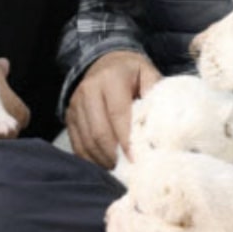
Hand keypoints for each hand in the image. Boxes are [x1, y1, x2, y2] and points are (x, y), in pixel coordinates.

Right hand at [65, 50, 159, 167]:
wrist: (105, 61)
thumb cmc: (132, 72)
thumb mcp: (148, 73)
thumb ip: (156, 94)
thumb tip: (162, 123)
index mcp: (111, 79)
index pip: (117, 114)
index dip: (126, 140)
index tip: (136, 159)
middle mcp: (88, 90)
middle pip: (99, 132)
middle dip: (114, 155)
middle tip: (129, 169)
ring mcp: (76, 104)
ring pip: (87, 141)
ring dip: (103, 160)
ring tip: (119, 170)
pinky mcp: (69, 116)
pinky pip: (77, 144)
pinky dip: (91, 159)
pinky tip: (105, 165)